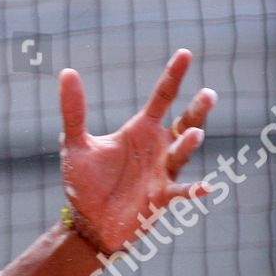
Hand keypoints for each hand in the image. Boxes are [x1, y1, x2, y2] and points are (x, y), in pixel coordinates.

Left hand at [59, 49, 216, 254]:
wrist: (88, 222)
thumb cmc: (85, 182)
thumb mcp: (75, 144)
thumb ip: (74, 110)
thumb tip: (67, 72)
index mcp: (140, 131)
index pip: (162, 97)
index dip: (173, 76)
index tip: (185, 53)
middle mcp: (158, 148)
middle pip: (184, 123)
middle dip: (197, 110)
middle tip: (207, 93)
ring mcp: (163, 173)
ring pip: (182, 154)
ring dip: (189, 145)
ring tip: (195, 133)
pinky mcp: (161, 199)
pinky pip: (181, 192)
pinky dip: (193, 190)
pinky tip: (205, 187)